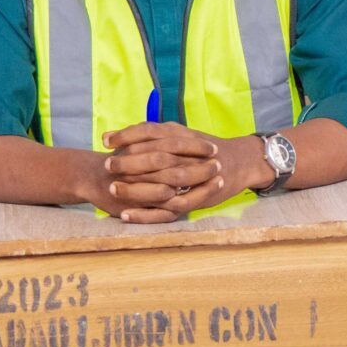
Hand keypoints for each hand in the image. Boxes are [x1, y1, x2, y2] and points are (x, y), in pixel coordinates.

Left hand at [94, 124, 270, 221]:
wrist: (241, 162)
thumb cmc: (205, 148)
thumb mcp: (182, 133)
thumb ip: (154, 133)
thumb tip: (118, 133)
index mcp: (182, 136)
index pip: (150, 132)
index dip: (126, 135)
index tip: (105, 140)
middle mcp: (187, 155)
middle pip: (153, 157)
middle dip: (127, 161)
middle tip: (105, 165)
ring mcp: (193, 177)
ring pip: (160, 183)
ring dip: (134, 187)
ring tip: (112, 188)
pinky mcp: (195, 198)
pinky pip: (168, 207)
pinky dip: (145, 213)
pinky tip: (126, 215)